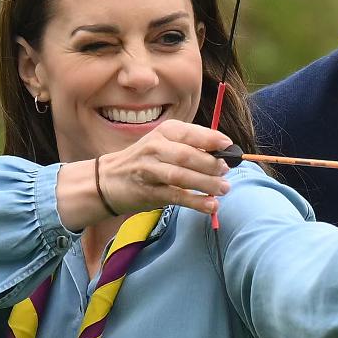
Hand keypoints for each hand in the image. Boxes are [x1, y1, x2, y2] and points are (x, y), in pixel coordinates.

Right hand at [56, 120, 232, 226]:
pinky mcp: (148, 191)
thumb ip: (191, 148)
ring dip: (206, 183)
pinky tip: (210, 206)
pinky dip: (195, 201)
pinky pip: (175, 196)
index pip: (192, 133)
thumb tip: (225, 156)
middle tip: (227, 172)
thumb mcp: (165, 146)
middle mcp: (156, 147)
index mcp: (164, 132)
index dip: (213, 140)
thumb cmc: (145, 162)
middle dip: (212, 164)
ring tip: (224, 189)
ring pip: (182, 175)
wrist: (107, 179)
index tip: (230, 147)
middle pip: (189, 155)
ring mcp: (150, 169)